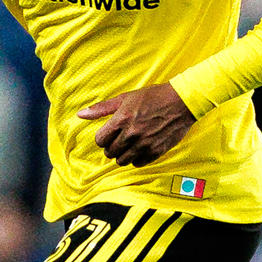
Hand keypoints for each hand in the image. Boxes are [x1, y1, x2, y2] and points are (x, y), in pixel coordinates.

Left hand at [77, 83, 194, 166]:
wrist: (181, 101)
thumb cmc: (152, 97)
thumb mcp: (125, 98)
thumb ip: (101, 109)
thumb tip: (80, 115)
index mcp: (121, 120)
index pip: (100, 140)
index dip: (103, 138)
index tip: (109, 134)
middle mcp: (131, 134)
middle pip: (110, 152)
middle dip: (112, 146)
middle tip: (120, 139)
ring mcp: (144, 144)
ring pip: (122, 161)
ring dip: (123, 154)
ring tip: (129, 145)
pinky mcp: (156, 151)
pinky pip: (138, 163)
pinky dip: (137, 158)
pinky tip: (140, 148)